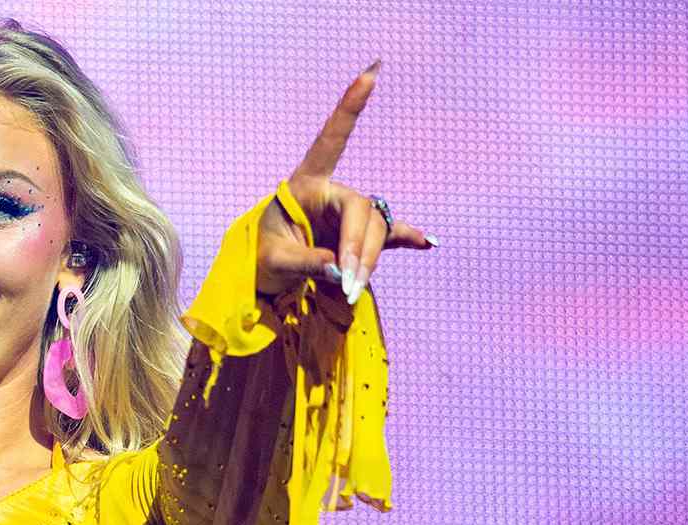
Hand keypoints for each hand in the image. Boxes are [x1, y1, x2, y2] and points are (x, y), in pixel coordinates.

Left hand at [256, 60, 438, 301]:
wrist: (267, 278)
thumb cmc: (262, 260)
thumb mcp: (273, 262)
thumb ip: (306, 263)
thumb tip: (340, 271)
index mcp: (307, 184)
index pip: (331, 141)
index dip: (350, 107)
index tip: (370, 73)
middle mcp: (332, 194)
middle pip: (362, 212)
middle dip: (360, 248)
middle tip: (348, 284)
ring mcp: (349, 217)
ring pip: (376, 230)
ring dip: (369, 260)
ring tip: (352, 289)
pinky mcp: (360, 237)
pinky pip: (389, 235)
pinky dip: (406, 239)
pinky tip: (426, 243)